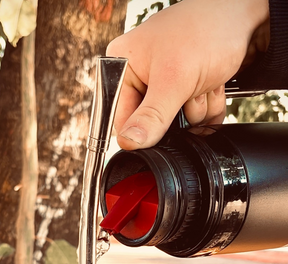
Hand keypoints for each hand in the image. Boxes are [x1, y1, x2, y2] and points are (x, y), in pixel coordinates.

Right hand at [107, 0, 269, 149]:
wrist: (245, 16)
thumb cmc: (207, 31)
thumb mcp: (175, 79)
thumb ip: (151, 115)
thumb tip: (128, 142)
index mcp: (123, 66)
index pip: (121, 118)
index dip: (142, 131)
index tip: (164, 126)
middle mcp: (140, 75)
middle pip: (151, 123)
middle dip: (177, 117)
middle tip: (190, 94)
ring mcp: (164, 83)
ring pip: (176, 124)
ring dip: (197, 111)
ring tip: (204, 84)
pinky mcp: (184, 89)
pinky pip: (192, 117)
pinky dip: (207, 107)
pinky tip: (212, 86)